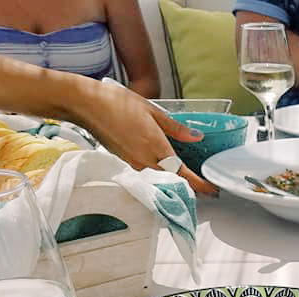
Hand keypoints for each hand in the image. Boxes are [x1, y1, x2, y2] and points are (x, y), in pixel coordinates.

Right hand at [73, 81, 218, 195]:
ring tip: (190, 178)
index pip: (184, 174)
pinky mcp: (125, 162)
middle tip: (206, 187)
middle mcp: (145, 161)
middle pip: (174, 181)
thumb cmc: (116, 103)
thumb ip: (176, 128)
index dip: (200, 185)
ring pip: (161, 179)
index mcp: (156, 147)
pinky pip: (148, 173)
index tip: (213, 191)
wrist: (85, 105)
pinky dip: (160, 174)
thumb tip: (197, 137)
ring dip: (175, 181)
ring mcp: (133, 164)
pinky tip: (166, 168)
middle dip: (191, 186)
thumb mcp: (152, 111)